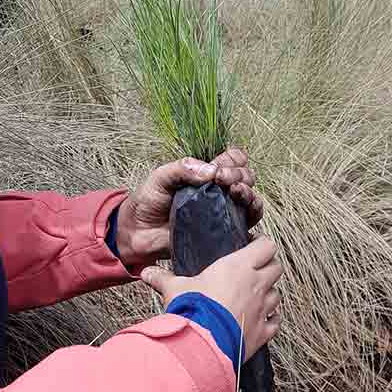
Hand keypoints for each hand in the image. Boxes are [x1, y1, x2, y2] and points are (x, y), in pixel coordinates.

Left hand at [115, 147, 263, 269]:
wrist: (139, 232)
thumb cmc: (148, 202)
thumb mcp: (160, 177)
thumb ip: (182, 168)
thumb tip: (211, 170)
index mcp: (207, 173)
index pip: (233, 159)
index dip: (233, 160)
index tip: (218, 169)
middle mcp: (220, 190)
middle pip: (246, 176)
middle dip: (239, 175)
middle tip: (222, 180)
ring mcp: (225, 211)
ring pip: (252, 197)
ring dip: (249, 193)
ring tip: (235, 193)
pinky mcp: (226, 231)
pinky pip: (249, 222)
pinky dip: (253, 213)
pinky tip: (242, 211)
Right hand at [140, 237, 282, 360]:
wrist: (202, 343)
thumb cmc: (191, 310)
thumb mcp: (174, 289)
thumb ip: (163, 278)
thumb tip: (146, 272)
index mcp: (239, 267)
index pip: (266, 246)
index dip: (262, 244)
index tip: (253, 245)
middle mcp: (257, 285)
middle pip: (277, 267)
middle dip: (268, 267)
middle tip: (255, 270)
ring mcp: (263, 308)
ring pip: (277, 294)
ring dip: (269, 293)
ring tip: (255, 296)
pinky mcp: (264, 330)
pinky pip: (275, 321)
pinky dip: (271, 319)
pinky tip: (262, 319)